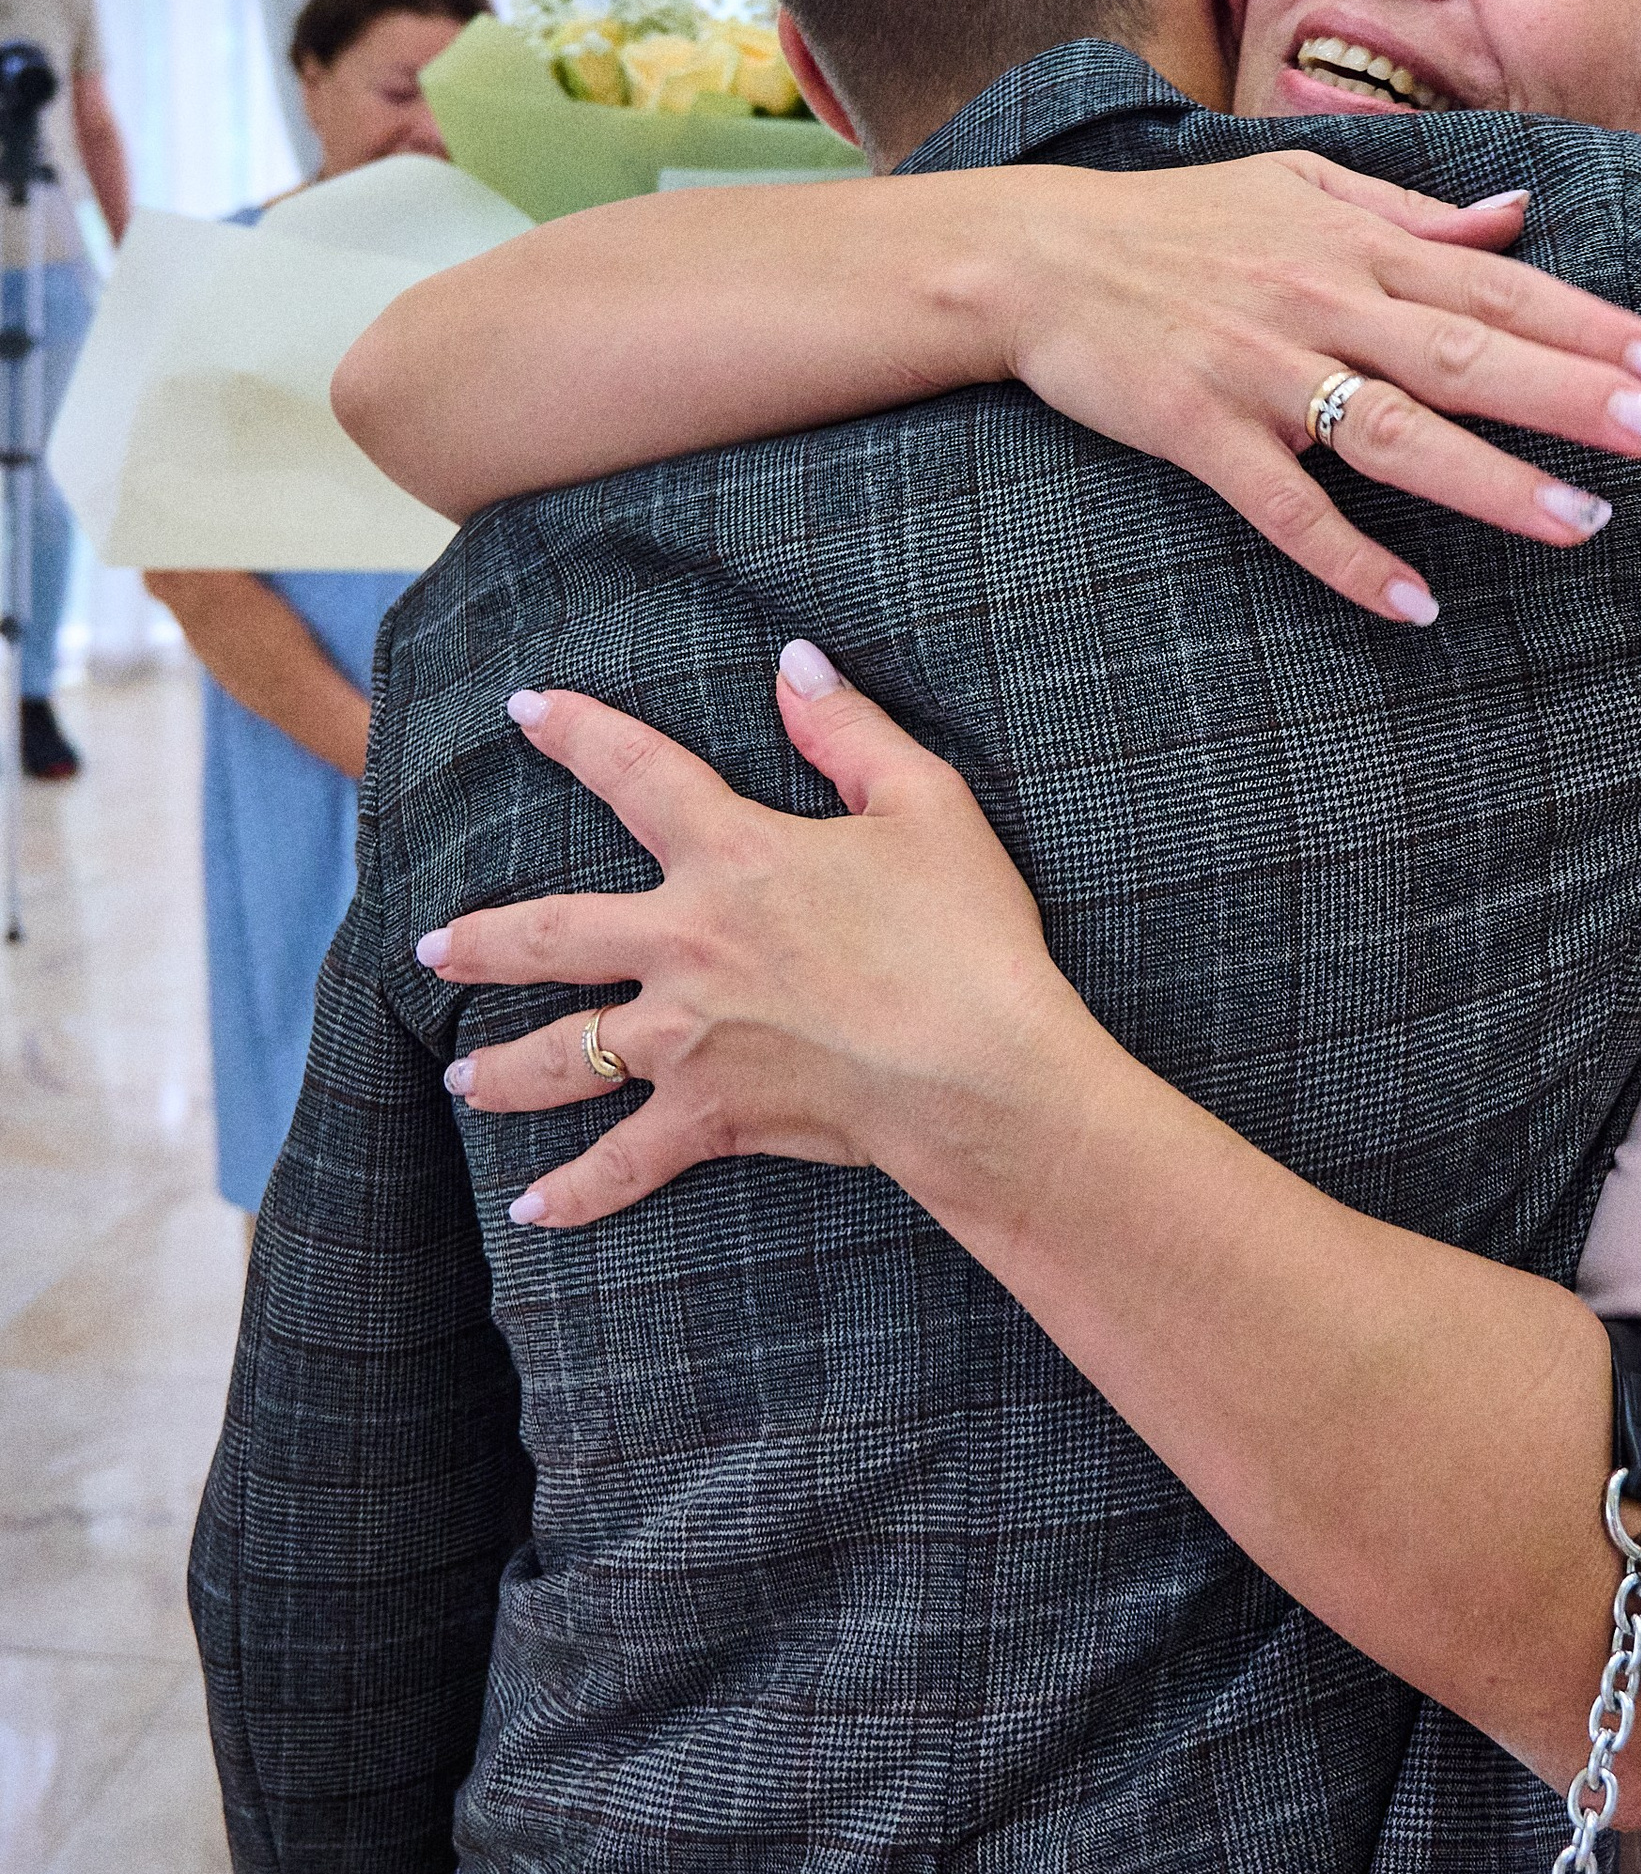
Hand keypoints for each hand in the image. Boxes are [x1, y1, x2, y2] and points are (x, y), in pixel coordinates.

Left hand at [421, 649, 1097, 1233]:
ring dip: (501, 1067)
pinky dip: (576, 1192)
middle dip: (483, 939)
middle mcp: (686, 944)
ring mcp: (687, 1038)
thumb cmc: (966, 935)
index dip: (576, 733)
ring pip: (563, 1052)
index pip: (634, 773)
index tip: (525, 710)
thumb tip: (794, 663)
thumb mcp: (925, 805)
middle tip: (430, 947)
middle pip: (552, 936)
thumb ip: (849, 730)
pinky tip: (534, 1210)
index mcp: (733, 855)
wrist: (978, 1071)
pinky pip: (625, 1161)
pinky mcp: (710, 1116)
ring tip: (459, 1075)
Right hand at [994, 158, 1640, 624]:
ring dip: (1489, 479)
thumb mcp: (1299, 187)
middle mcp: (1321, 303)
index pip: (1495, 287)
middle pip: (1466, 353)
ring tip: (1581, 521)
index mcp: (1356, 247)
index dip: (1587, 324)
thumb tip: (1519, 218)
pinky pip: (1282, 506)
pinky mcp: (1196, 430)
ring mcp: (1258, 370)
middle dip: (1571, 393)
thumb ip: (1414, 212)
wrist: (1035, 256)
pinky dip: (1347, 556)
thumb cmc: (1175, 223)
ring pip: (1392, 430)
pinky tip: (1414, 605)